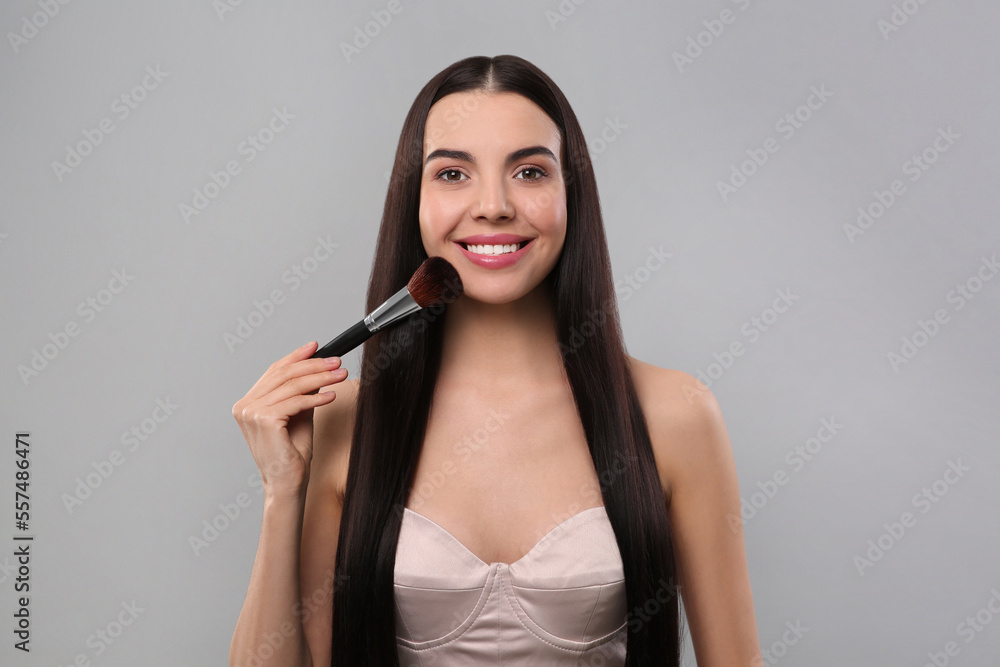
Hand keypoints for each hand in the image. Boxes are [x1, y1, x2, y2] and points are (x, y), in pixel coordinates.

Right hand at [232, 341, 346, 497]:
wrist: (287, 483)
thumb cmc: (292, 454)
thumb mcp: (299, 416)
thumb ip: (303, 393)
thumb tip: (317, 370)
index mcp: (248, 403)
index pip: (274, 372)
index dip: (296, 357)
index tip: (316, 346)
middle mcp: (245, 406)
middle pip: (284, 375)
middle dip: (314, 365)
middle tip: (337, 361)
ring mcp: (251, 413)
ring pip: (292, 386)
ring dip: (321, 378)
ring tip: (341, 375)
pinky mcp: (264, 420)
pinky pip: (296, 402)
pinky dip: (317, 397)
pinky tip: (332, 396)